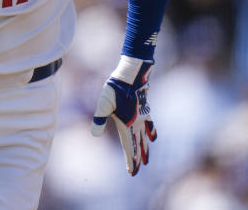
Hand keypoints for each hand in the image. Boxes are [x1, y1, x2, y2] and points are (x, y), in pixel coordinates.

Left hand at [90, 57, 156, 175]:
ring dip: (145, 149)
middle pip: (137, 144)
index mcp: (127, 124)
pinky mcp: (145, 109)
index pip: (129, 146)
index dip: (130, 160)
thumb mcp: (104, 104)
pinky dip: (151, 132)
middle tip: (136, 171)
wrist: (131, 75)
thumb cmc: (115, 89)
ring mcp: (142, 117)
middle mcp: (136, 123)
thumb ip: (99, 119)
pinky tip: (153, 138)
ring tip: (147, 161)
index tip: (132, 172)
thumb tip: (94, 135)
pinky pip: (150, 124)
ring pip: (144, 137)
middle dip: (137, 158)